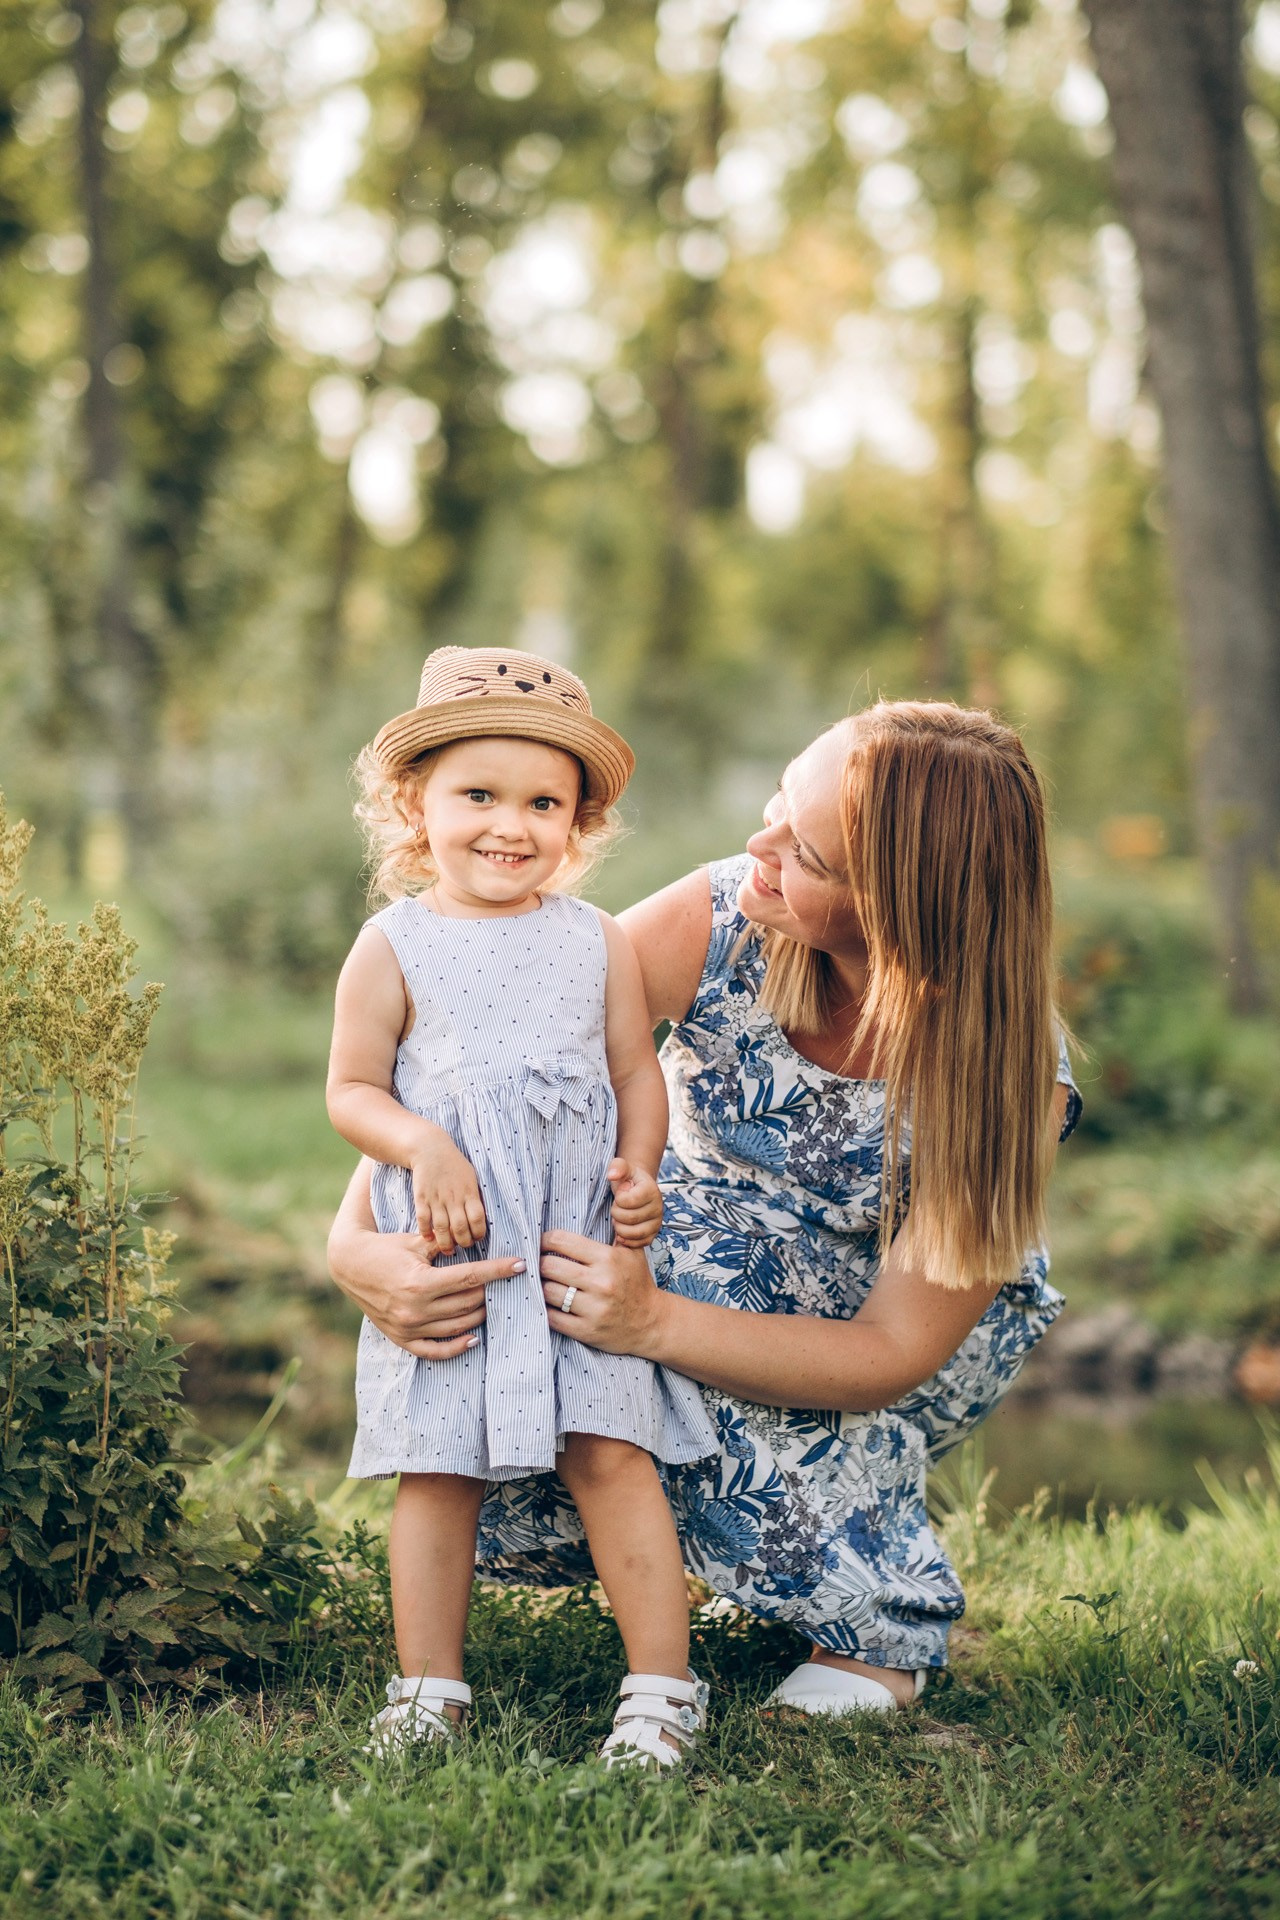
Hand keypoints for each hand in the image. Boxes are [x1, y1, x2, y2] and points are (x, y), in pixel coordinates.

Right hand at [330, 1226, 522, 1358]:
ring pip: (458, 1326)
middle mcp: (416, 1309)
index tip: (520, 1265)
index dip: (498, 1271)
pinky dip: (456, 1347)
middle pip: (468, 1303)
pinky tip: (474, 1338)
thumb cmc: (386, 1248)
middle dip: (492, 1291)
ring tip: (495, 1303)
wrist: (349, 1265)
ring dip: (480, 1314)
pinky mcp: (402, 1338)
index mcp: (421, 1283)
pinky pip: (434, 1350)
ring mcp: (409, 1327)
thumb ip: (445, 1247)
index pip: (471, 1278)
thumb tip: (477, 1242)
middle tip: (508, 1282)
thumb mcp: (416, 1242)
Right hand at [411, 1132, 486, 1252]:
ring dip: (445, 1243)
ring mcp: (436, 1199)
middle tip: (463, 1246)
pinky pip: (423, 1220)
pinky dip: (426, 1232)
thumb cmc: (455, 1165)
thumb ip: (475, 1198)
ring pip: (441, 1228)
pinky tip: (429, 1238)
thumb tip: (480, 1219)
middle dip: (463, 1242)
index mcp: (469, 1192)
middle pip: (460, 1228)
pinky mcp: (421, 1198)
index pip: (478, 1219)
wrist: (431, 1149)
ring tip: (447, 1249)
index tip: (477, 1238)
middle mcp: (453, 1197)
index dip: (479, 1233)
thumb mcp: (472, 1177)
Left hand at [540, 1229, 666, 1355]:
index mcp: (608, 1258)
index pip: (561, 1241)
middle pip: (549, 1266)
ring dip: (541, 1287)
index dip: (545, 1240)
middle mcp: (600, 1282)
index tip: (542, 1244)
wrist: (651, 1322)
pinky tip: (549, 1303)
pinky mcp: (587, 1331)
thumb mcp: (630, 1251)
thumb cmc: (636, 1282)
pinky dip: (546, 1310)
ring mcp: (593, 1308)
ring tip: (543, 1283)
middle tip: (538, 1264)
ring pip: (547, 1292)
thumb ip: (613, 1229)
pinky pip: (552, 1317)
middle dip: (540, 1264)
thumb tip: (591, 1208)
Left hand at [607, 1157, 663, 1248]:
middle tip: (616, 1208)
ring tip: (618, 1218)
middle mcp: (658, 1208)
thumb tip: (612, 1174)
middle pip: (629, 1218)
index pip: (627, 1201)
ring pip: (632, 1233)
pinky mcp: (652, 1236)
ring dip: (619, 1227)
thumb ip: (618, 1166)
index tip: (619, 1195)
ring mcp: (656, 1223)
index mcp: (651, 1190)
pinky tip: (621, 1230)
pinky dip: (625, 1239)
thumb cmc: (628, 1179)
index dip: (618, 1200)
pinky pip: (637, 1244)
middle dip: (616, 1213)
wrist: (637, 1190)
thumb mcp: (623, 1168)